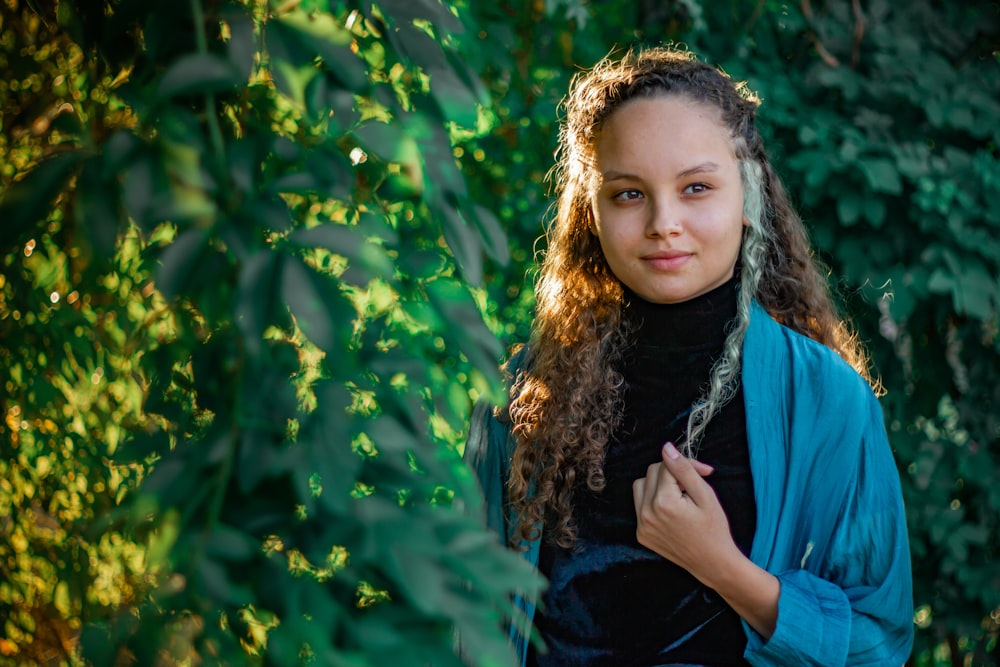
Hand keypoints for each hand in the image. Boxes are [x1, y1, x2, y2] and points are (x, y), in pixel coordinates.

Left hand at [632, 441, 779, 637]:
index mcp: (664, 502)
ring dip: (657, 484)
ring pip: (641, 486)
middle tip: (692, 486)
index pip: (666, 465)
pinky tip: (671, 511)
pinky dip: (653, 502)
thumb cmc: (714, 529)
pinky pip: (640, 506)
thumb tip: (667, 448)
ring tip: (679, 496)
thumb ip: (684, 469)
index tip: (703, 471)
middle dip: (670, 473)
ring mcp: (641, 526)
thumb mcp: (705, 495)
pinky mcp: (641, 534)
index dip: (686, 464)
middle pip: (651, 473)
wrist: (713, 563)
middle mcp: (646, 514)